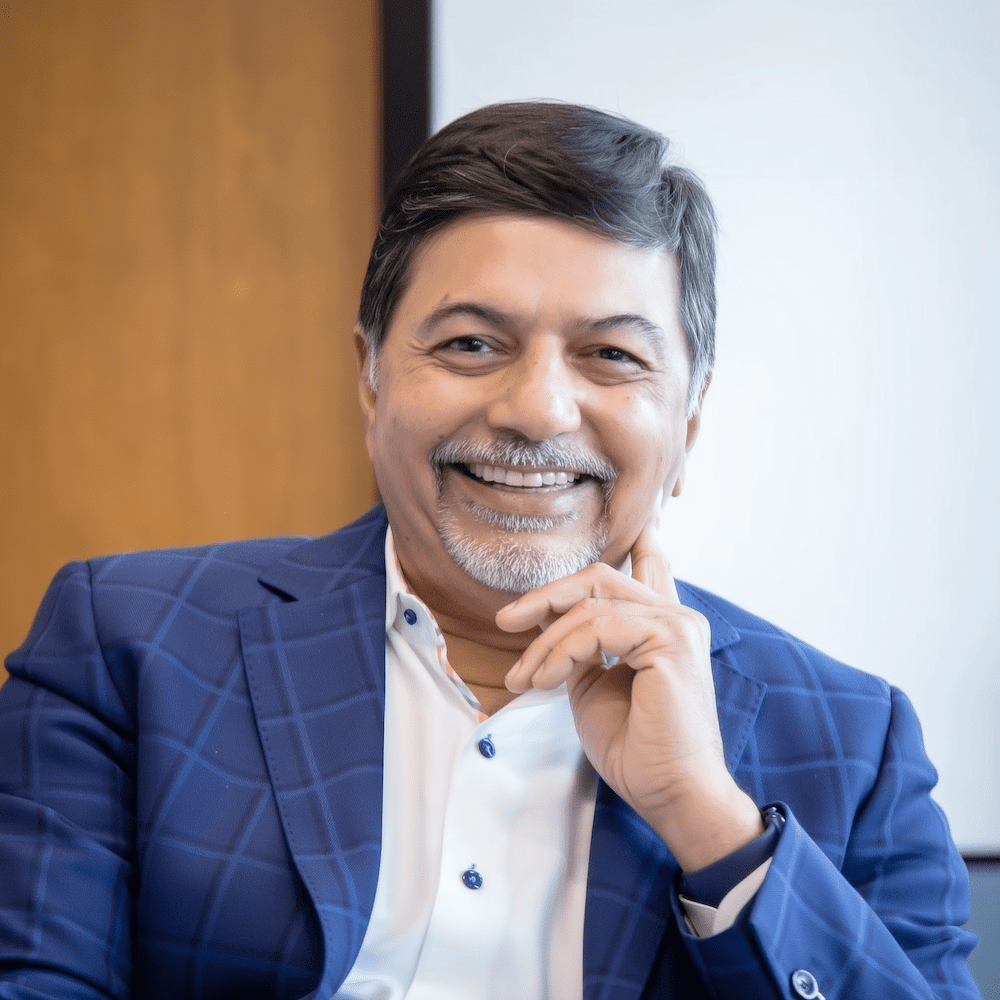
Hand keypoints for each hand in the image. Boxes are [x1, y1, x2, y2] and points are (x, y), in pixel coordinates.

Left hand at [496, 512, 762, 870]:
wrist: (670, 795)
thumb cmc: (637, 750)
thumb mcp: (596, 687)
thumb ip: (583, 647)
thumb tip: (552, 621)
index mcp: (664, 627)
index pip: (651, 566)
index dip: (639, 540)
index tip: (636, 520)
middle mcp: (676, 618)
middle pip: (599, 578)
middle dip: (546, 597)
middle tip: (506, 620)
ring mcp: (677, 626)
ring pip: (589, 604)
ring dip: (545, 641)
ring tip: (524, 678)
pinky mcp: (669, 641)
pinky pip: (595, 628)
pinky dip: (560, 652)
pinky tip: (544, 680)